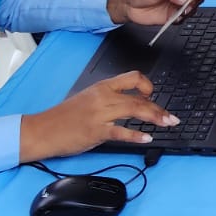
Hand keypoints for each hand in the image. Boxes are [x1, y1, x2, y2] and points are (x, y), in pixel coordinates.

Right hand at [20, 71, 175, 157]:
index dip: (148, 85)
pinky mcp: (96, 131)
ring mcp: (100, 114)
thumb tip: (130, 104)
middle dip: (159, 108)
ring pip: (134, 110)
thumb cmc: (64, 117)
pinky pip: (121, 132)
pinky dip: (136, 135)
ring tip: (167, 124)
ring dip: (155, 118)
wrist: (43, 129)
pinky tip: (146, 138)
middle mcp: (103, 97)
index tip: (154, 95)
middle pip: (139, 98)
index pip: (133, 77)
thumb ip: (109, 99)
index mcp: (102, 86)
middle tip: (172, 117)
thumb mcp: (88, 99)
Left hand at [107, 0, 205, 26]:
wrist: (127, 5)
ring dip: (189, 12)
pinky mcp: (172, 16)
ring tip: (181, 13)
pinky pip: (182, 19)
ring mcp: (176, 5)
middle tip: (188, 6)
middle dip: (195, 2)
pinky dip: (180, 20)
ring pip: (191, 9)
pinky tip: (174, 18)